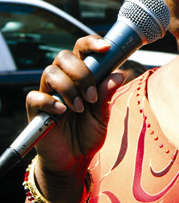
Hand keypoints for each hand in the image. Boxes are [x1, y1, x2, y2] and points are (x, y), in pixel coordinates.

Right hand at [26, 35, 124, 177]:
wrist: (74, 160)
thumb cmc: (88, 133)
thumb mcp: (103, 115)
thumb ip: (107, 94)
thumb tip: (118, 74)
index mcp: (81, 76)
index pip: (83, 49)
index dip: (93, 43)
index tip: (106, 48)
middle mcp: (63, 79)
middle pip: (64, 57)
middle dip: (81, 73)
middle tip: (92, 97)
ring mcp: (48, 93)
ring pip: (51, 72)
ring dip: (69, 89)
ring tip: (80, 108)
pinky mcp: (36, 109)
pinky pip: (36, 96)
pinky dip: (51, 102)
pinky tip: (63, 112)